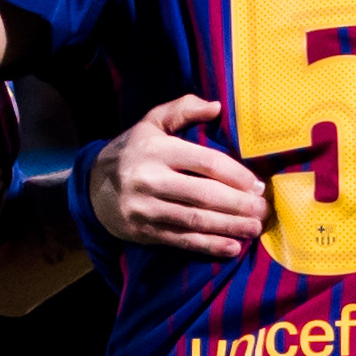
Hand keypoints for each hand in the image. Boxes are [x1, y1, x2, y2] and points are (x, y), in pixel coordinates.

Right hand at [90, 94, 267, 256]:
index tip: (257, 185)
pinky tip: (232, 248)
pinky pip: (181, 240)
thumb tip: (217, 107)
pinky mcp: (143, 231)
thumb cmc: (134, 150)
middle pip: (203, 195)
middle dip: (238, 205)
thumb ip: (183, 109)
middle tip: (262, 211)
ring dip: (229, 227)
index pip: (205, 162)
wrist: (92, 185)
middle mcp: (150, 179)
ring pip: (194, 220)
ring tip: (254, 229)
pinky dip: (208, 245)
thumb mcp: (152, 122)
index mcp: (157, 149)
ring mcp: (145, 208)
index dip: (236, 175)